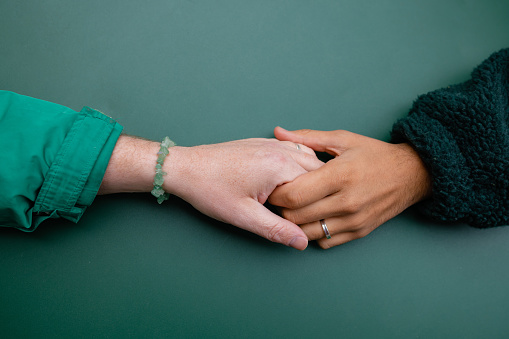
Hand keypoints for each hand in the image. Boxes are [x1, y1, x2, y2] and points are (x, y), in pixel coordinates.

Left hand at [164, 138, 321, 249]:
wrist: (184, 167)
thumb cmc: (210, 189)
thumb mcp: (244, 216)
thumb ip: (276, 229)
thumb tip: (302, 241)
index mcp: (279, 166)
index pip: (316, 186)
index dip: (313, 205)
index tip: (301, 219)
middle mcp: (279, 150)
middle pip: (317, 169)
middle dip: (316, 189)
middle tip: (302, 209)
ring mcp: (271, 143)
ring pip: (307, 157)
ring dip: (310, 175)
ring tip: (298, 196)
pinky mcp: (262, 143)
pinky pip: (292, 149)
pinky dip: (299, 163)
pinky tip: (289, 178)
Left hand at [268, 127, 431, 248]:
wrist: (412, 175)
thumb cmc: (374, 155)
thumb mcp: (342, 140)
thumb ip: (307, 138)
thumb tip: (278, 132)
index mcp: (340, 175)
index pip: (294, 194)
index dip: (277, 193)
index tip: (273, 186)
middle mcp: (347, 202)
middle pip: (296, 216)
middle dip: (281, 209)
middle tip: (279, 198)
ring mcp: (354, 220)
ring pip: (307, 233)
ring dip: (295, 223)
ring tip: (295, 208)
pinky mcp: (359, 232)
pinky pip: (325, 241)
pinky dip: (313, 232)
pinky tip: (314, 217)